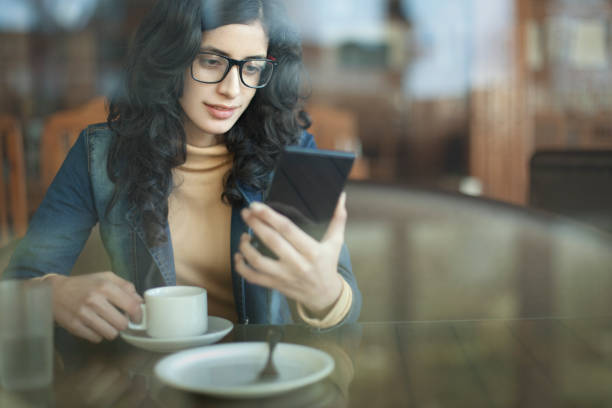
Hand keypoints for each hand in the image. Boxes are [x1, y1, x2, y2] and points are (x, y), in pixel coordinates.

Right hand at [46, 271, 142, 342]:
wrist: (54, 292)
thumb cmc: (83, 285)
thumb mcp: (105, 277)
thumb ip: (125, 286)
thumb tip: (139, 301)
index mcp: (105, 286)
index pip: (131, 305)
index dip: (138, 314)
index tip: (137, 317)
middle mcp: (94, 300)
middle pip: (122, 324)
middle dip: (124, 324)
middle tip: (119, 320)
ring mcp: (83, 314)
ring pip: (111, 334)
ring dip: (112, 330)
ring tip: (107, 323)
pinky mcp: (74, 326)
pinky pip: (96, 338)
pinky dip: (98, 334)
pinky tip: (94, 325)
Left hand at [235, 192, 346, 316]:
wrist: (324, 296)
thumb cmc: (328, 265)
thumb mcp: (336, 243)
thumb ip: (338, 219)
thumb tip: (341, 196)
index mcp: (312, 251)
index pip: (288, 230)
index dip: (270, 216)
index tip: (257, 206)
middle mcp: (297, 264)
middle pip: (271, 241)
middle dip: (255, 224)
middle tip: (246, 212)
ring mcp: (284, 276)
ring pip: (258, 261)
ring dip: (246, 247)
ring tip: (244, 235)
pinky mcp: (275, 285)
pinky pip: (253, 278)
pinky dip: (241, 267)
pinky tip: (238, 255)